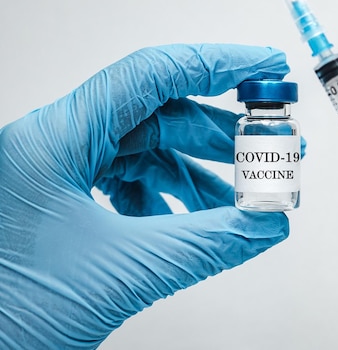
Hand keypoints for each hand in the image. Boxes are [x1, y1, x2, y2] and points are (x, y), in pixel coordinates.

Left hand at [0, 44, 290, 348]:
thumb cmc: (7, 315)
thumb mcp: (122, 271)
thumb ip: (207, 244)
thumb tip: (266, 224)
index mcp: (55, 140)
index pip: (151, 74)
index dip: (218, 64)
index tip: (265, 67)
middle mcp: (55, 144)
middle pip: (159, 113)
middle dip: (221, 132)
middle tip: (269, 143)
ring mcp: (59, 170)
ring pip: (149, 150)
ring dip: (201, 171)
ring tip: (245, 195)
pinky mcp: (66, 197)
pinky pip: (133, 179)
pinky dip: (172, 197)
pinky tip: (197, 220)